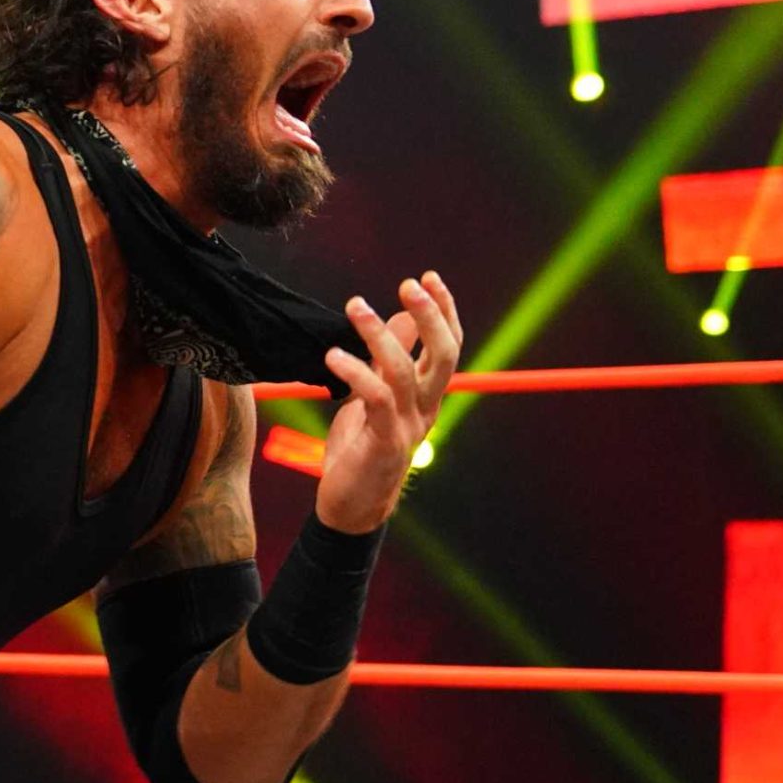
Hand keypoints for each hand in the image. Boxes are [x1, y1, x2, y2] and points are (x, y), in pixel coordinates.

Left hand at [317, 271, 460, 533]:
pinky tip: (333, 355)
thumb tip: (403, 317)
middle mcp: (425, 408)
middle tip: (408, 284)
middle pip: (444, 355)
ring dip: (380, 334)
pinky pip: (376, 400)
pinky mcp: (382, 443)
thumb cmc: (362, 446)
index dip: (445, 311)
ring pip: (405, 372)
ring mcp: (407, 427)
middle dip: (431, 316)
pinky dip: (357, 373)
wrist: (351, 505)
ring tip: (355, 304)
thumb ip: (390, 359)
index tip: (427, 277)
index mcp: (427, 396)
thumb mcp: (377, 395)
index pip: (448, 347)